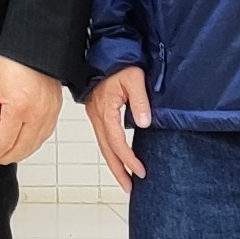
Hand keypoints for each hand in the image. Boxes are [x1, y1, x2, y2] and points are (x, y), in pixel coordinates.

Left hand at [0, 55, 61, 167]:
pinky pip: (44, 135)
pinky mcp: (55, 111)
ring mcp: (49, 114)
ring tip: (5, 152)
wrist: (35, 46)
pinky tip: (22, 142)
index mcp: (19, 107)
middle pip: (21, 149)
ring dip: (19, 153)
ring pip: (34, 146)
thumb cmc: (13, 59)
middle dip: (4, 157)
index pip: (5, 142)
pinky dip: (32, 143)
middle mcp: (37, 114)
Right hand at [85, 66, 150, 190]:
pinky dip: (110, 151)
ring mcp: (95, 115)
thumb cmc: (120, 63)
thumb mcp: (134, 78)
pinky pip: (103, 138)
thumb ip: (140, 101)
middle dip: (118, 170)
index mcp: (105, 110)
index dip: (128, 159)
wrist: (106, 51)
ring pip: (103, 146)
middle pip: (107, 150)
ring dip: (113, 163)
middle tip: (128, 187)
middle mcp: (97, 116)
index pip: (117, 142)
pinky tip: (117, 156)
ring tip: (124, 178)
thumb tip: (143, 123)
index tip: (140, 171)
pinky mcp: (97, 112)